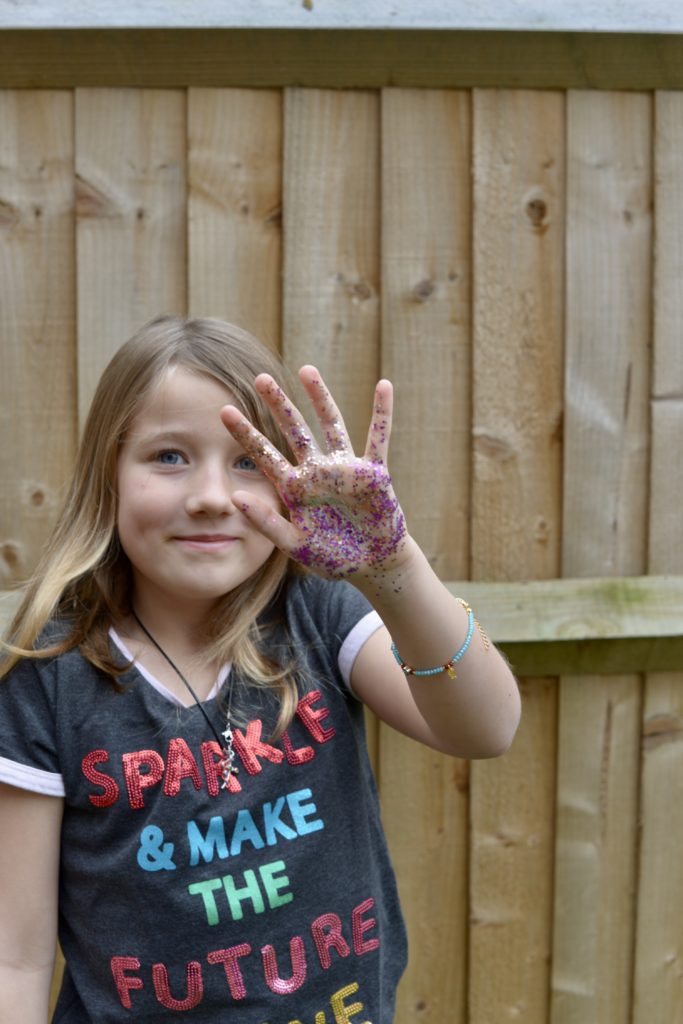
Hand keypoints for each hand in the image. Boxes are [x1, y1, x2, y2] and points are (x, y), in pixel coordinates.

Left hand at [220, 366, 407, 580]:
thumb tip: (235, 497)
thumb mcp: (295, 545)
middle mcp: (318, 472)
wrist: (373, 566)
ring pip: (331, 425)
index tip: (224, 411)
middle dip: (279, 405)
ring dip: (320, 398)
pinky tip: (384, 386)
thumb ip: (266, 523)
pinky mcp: (374, 474)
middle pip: (295, 430)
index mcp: (295, 489)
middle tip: (260, 378)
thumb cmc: (334, 557)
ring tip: (306, 370)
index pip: (265, 455)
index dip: (246, 434)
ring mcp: (346, 469)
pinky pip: (378, 438)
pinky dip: (383, 413)